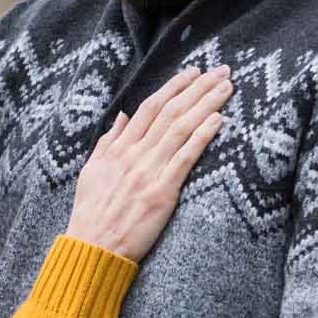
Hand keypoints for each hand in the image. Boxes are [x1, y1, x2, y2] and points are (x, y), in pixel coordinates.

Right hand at [64, 64, 231, 260]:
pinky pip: (185, 158)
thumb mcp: (91, 171)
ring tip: (226, 87)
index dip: (173, 86)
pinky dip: (202, 136)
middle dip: (197, 87)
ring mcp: (148, 171)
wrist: (93, 247)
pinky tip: (218, 119)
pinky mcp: (162, 192)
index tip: (193, 72)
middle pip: (170, 111)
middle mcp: (134, 154)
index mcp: (118, 148)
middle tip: (221, 70)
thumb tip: (122, 116)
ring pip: (181, 128)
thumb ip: (108, 142)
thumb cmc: (92, 213)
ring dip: (206, 103)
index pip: (150, 107)